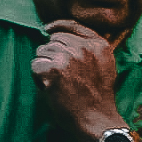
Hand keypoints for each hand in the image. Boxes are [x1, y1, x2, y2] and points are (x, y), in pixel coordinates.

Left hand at [32, 20, 122, 141]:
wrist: (96, 117)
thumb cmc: (99, 95)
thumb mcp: (106, 63)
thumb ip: (92, 47)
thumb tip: (67, 34)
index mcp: (99, 44)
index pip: (72, 25)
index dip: (57, 26)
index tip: (47, 29)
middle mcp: (84, 47)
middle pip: (54, 39)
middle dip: (52, 54)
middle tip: (59, 74)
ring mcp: (69, 57)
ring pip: (43, 51)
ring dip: (44, 65)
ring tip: (55, 81)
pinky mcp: (55, 70)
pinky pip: (36, 65)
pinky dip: (38, 77)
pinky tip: (48, 86)